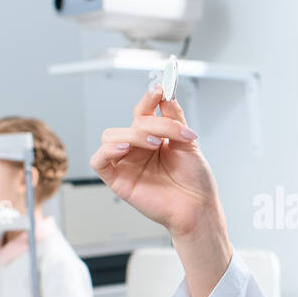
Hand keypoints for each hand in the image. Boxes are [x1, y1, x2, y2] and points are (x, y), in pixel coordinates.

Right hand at [88, 83, 220, 239]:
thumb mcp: (188, 142)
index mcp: (153, 138)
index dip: (148, 99)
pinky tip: (126, 148)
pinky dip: (108, 150)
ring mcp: (126, 163)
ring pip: (112, 136)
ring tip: (156, 144)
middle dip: (151, 123)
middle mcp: (138, 149)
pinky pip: (99, 161)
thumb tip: (165, 93)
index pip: (143, 112)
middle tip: (171, 134)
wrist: (198, 207)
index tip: (160, 89)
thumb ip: (174, 118)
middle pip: (131, 123)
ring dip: (134, 135)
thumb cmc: (194, 181)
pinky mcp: (117, 180)